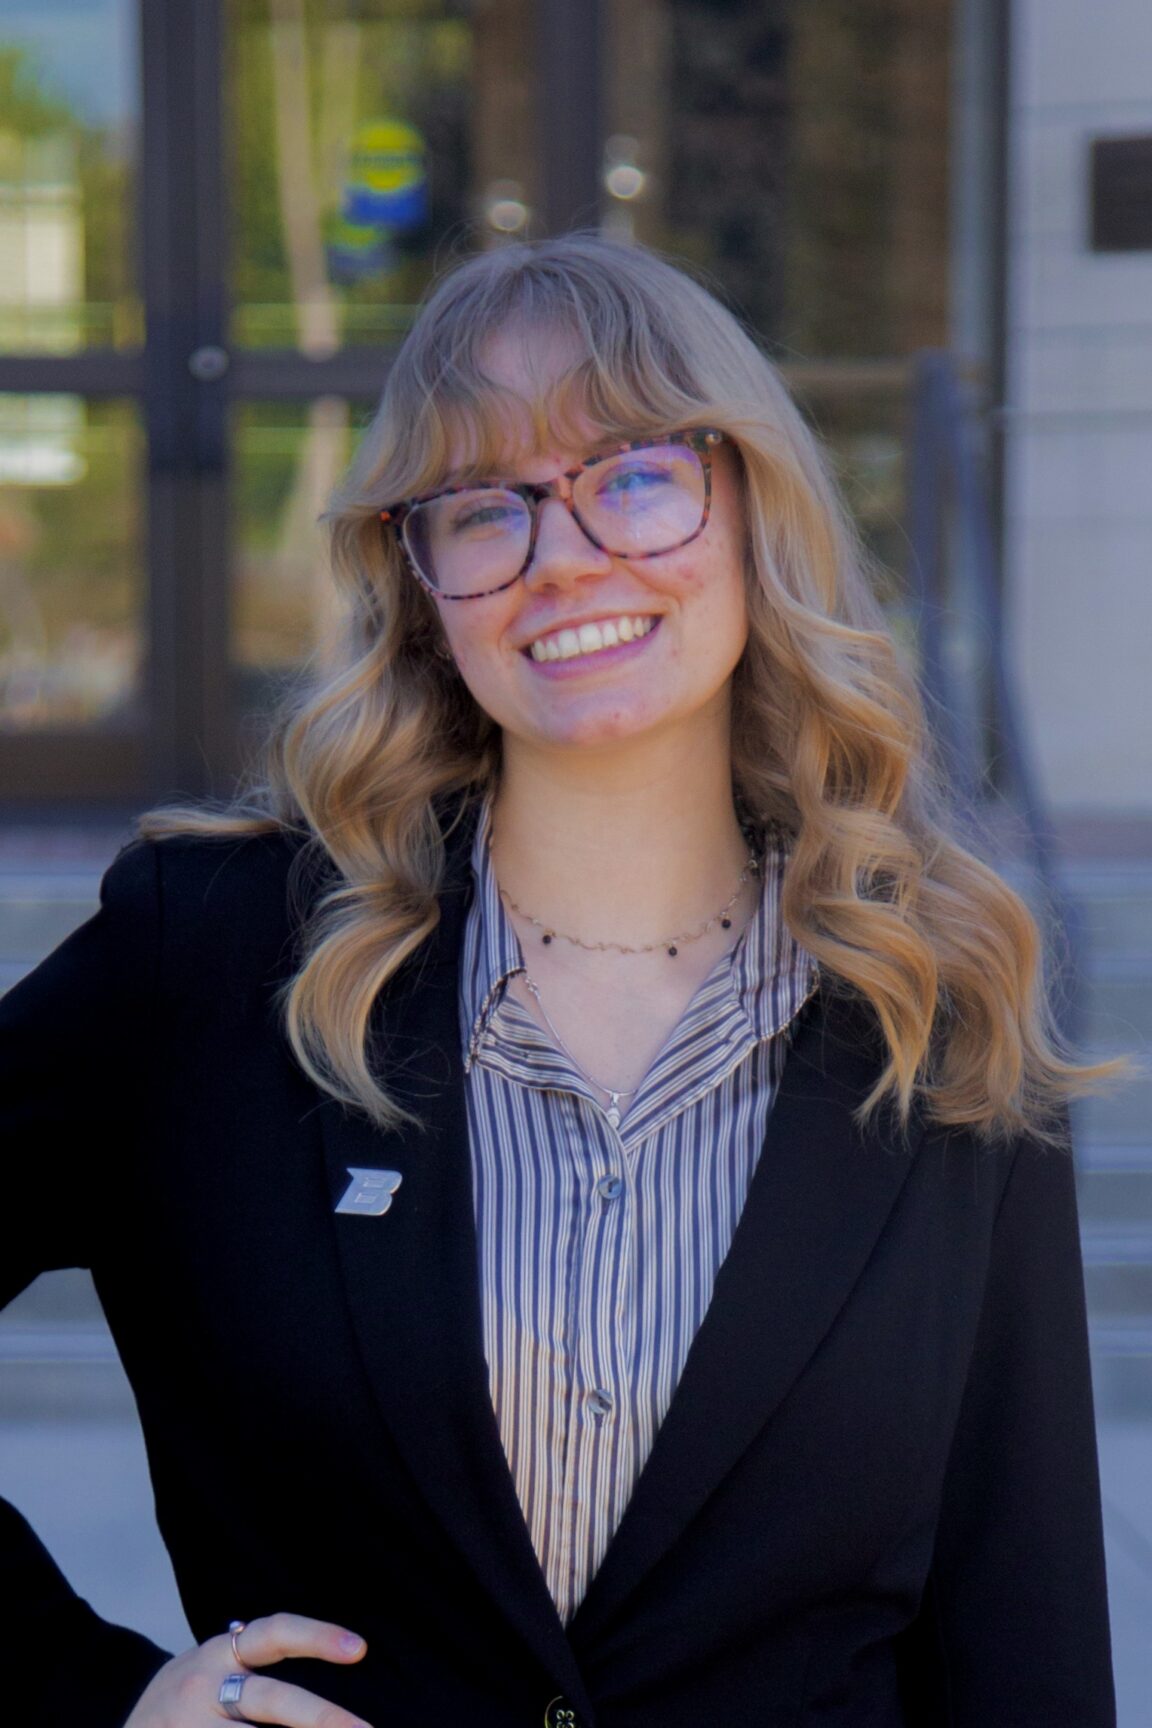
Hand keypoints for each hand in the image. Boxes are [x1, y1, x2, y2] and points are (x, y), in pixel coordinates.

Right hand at [123, 1612, 371, 1727]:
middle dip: (322, 1717)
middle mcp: (206, 1688)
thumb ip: (254, 1661)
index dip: (317, 1636)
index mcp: (220, 1654)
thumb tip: (339, 1655)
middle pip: (273, 1699)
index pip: (275, 1633)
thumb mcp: (211, 1667)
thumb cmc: (182, 1700)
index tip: (360, 1648)